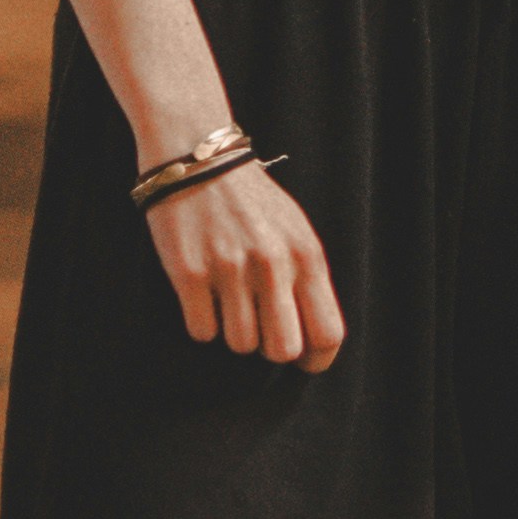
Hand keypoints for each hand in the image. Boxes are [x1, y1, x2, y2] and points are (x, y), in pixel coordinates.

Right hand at [147, 163, 341, 370]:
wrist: (197, 159)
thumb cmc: (250, 202)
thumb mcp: (294, 231)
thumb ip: (307, 280)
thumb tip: (310, 342)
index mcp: (306, 254)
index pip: (327, 333)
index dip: (315, 359)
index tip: (302, 359)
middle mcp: (273, 264)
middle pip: (283, 350)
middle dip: (270, 347)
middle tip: (259, 326)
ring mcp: (230, 269)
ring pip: (239, 345)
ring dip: (232, 331)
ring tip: (227, 298)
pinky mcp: (189, 274)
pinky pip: (202, 332)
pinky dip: (201, 321)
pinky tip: (202, 293)